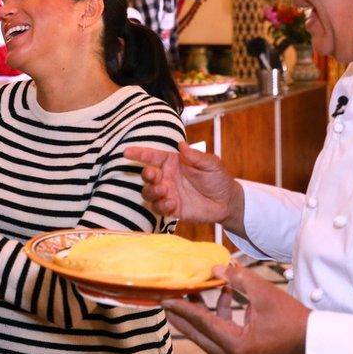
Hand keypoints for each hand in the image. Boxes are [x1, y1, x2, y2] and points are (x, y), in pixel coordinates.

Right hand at [124, 141, 245, 233]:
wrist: (226, 202)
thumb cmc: (218, 178)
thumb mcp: (211, 164)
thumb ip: (196, 156)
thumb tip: (182, 145)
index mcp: (172, 162)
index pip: (152, 156)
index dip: (139, 153)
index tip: (126, 152)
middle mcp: (166, 177)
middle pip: (146, 175)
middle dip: (146, 174)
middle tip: (154, 175)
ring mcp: (167, 193)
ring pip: (148, 192)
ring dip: (152, 191)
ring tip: (165, 191)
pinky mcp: (171, 208)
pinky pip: (158, 208)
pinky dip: (161, 206)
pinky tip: (172, 203)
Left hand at [161, 265, 309, 353]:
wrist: (312, 338)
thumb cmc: (290, 317)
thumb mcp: (263, 293)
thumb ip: (237, 279)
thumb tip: (215, 268)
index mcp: (235, 344)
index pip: (201, 321)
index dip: (182, 307)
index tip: (164, 296)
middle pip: (197, 332)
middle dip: (181, 313)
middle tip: (164, 296)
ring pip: (206, 332)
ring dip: (198, 311)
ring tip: (189, 289)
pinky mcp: (239, 350)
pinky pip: (219, 331)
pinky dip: (217, 313)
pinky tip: (222, 291)